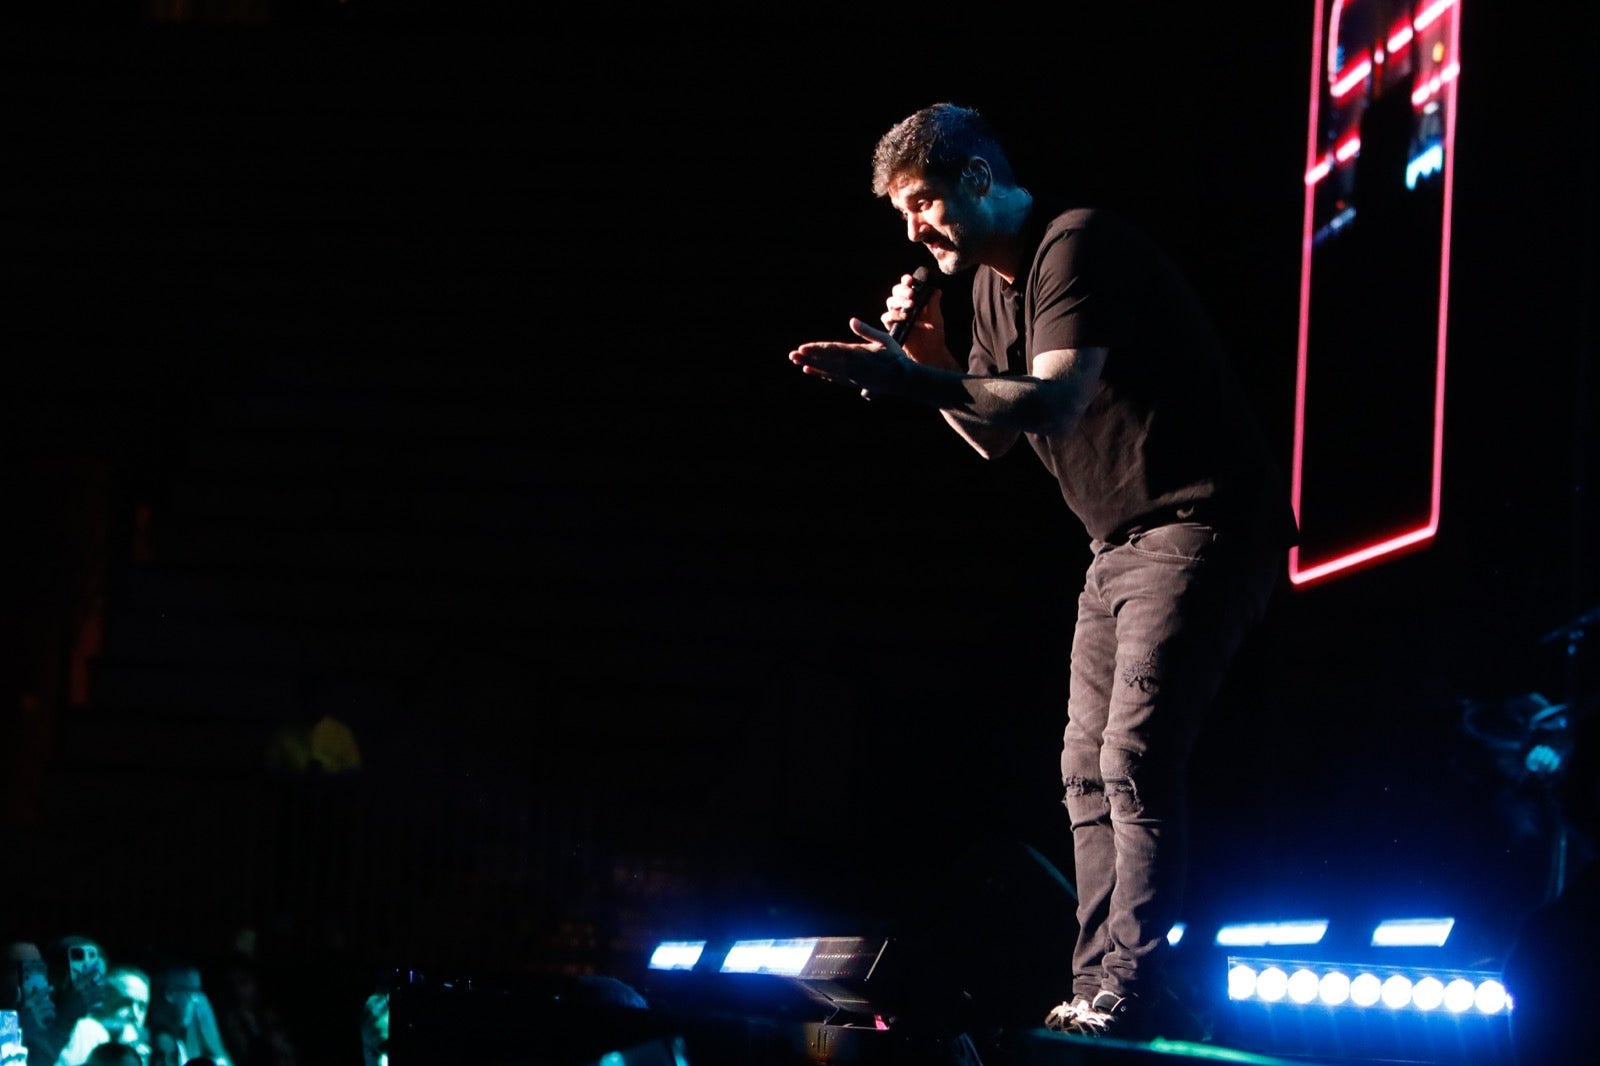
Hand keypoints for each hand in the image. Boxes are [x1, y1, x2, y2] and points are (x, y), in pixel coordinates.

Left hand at [789, 318, 910, 399]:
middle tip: (792, 355)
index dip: (817, 349)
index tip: (803, 348)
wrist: (905, 381)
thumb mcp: (884, 340)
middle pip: (826, 361)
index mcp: (858, 354)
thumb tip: (851, 320)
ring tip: (797, 362)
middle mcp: (852, 367)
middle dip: (808, 357)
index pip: (833, 350)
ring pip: (827, 370)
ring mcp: (852, 377)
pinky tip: (811, 371)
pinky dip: (822, 374)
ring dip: (812, 366)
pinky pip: (834, 378)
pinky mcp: (854, 383)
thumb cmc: (897, 358)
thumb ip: (866, 331)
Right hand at [880, 273, 949, 366]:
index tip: (910, 279)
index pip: (907, 286)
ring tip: (911, 305)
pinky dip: (894, 315)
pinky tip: (905, 317)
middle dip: (902, 290)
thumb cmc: (934, 336)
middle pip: (896, 292)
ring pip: (890, 302)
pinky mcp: (892, 327)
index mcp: (915, 301)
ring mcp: (897, 316)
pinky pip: (886, 317)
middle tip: (912, 293)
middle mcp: (904, 306)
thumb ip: (934, 305)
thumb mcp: (936, 319)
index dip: (906, 281)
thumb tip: (936, 290)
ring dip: (899, 301)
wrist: (930, 354)